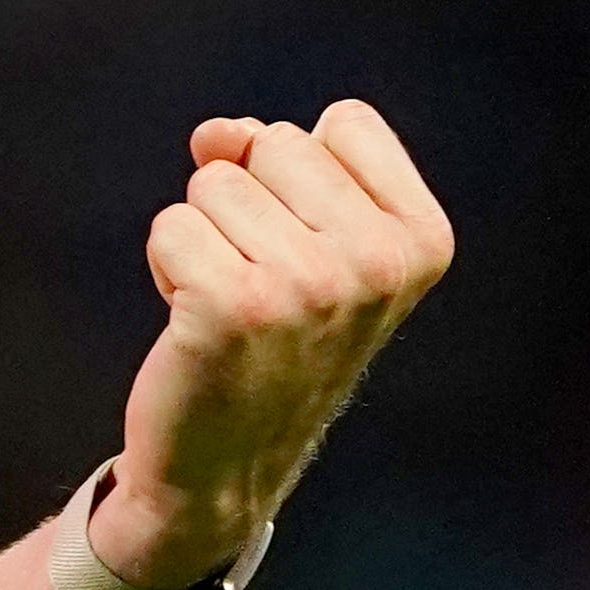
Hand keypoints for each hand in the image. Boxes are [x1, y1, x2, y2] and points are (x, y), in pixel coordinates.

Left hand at [94, 101, 452, 589]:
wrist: (225, 466)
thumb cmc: (269, 341)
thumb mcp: (308, 239)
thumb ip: (273, 158)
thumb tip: (218, 132)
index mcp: (422, 239)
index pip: (344, 123)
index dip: (302, 173)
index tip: (309, 245)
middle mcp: (379, 262)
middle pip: (273, 142)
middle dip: (247, 201)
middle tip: (262, 284)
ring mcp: (309, 285)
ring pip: (213, 182)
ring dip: (203, 238)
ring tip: (231, 307)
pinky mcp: (234, 306)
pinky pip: (170, 226)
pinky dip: (167, 266)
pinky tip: (195, 324)